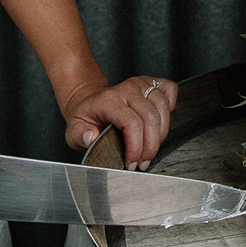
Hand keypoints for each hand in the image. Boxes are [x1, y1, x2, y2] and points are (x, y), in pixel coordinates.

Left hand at [60, 75, 177, 169]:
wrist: (88, 99)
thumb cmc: (84, 116)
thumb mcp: (74, 130)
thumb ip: (80, 135)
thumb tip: (91, 137)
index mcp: (109, 100)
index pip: (132, 124)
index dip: (136, 148)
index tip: (131, 163)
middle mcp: (127, 89)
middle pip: (151, 118)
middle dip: (150, 146)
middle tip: (142, 163)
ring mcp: (140, 84)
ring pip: (162, 107)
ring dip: (161, 133)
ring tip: (150, 148)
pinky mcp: (150, 83)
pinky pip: (169, 90)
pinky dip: (171, 106)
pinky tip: (161, 122)